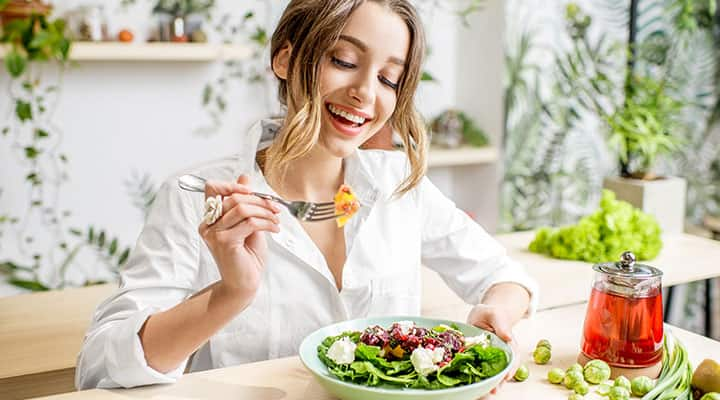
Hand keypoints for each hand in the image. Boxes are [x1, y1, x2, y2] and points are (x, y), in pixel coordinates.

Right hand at [198, 175, 280, 301]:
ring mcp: (214, 234)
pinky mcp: (224, 242)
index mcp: (210, 218)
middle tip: (275, 207)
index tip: (251, 190)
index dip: (232, 184)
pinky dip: (266, 222)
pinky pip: (249, 223)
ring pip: (242, 208)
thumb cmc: (246, 256)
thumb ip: (245, 202)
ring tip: (276, 219)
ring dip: (264, 211)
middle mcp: (208, 225)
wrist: (244, 283)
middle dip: (259, 200)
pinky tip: (274, 228)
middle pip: (233, 197)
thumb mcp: (248, 223)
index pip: (212, 188)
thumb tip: (244, 177)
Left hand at [467, 304, 520, 395]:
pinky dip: (477, 380)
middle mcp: (501, 355)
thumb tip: (508, 337)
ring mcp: (491, 359)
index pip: (512, 358)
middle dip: (498, 382)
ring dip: (488, 384)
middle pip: (503, 371)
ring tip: (482, 395)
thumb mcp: (495, 315)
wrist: (483, 315)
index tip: (505, 377)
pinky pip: (479, 372)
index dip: (509, 369)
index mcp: (508, 344)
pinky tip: (472, 388)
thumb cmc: (491, 314)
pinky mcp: (480, 361)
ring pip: (492, 374)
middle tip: (492, 392)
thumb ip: (502, 325)